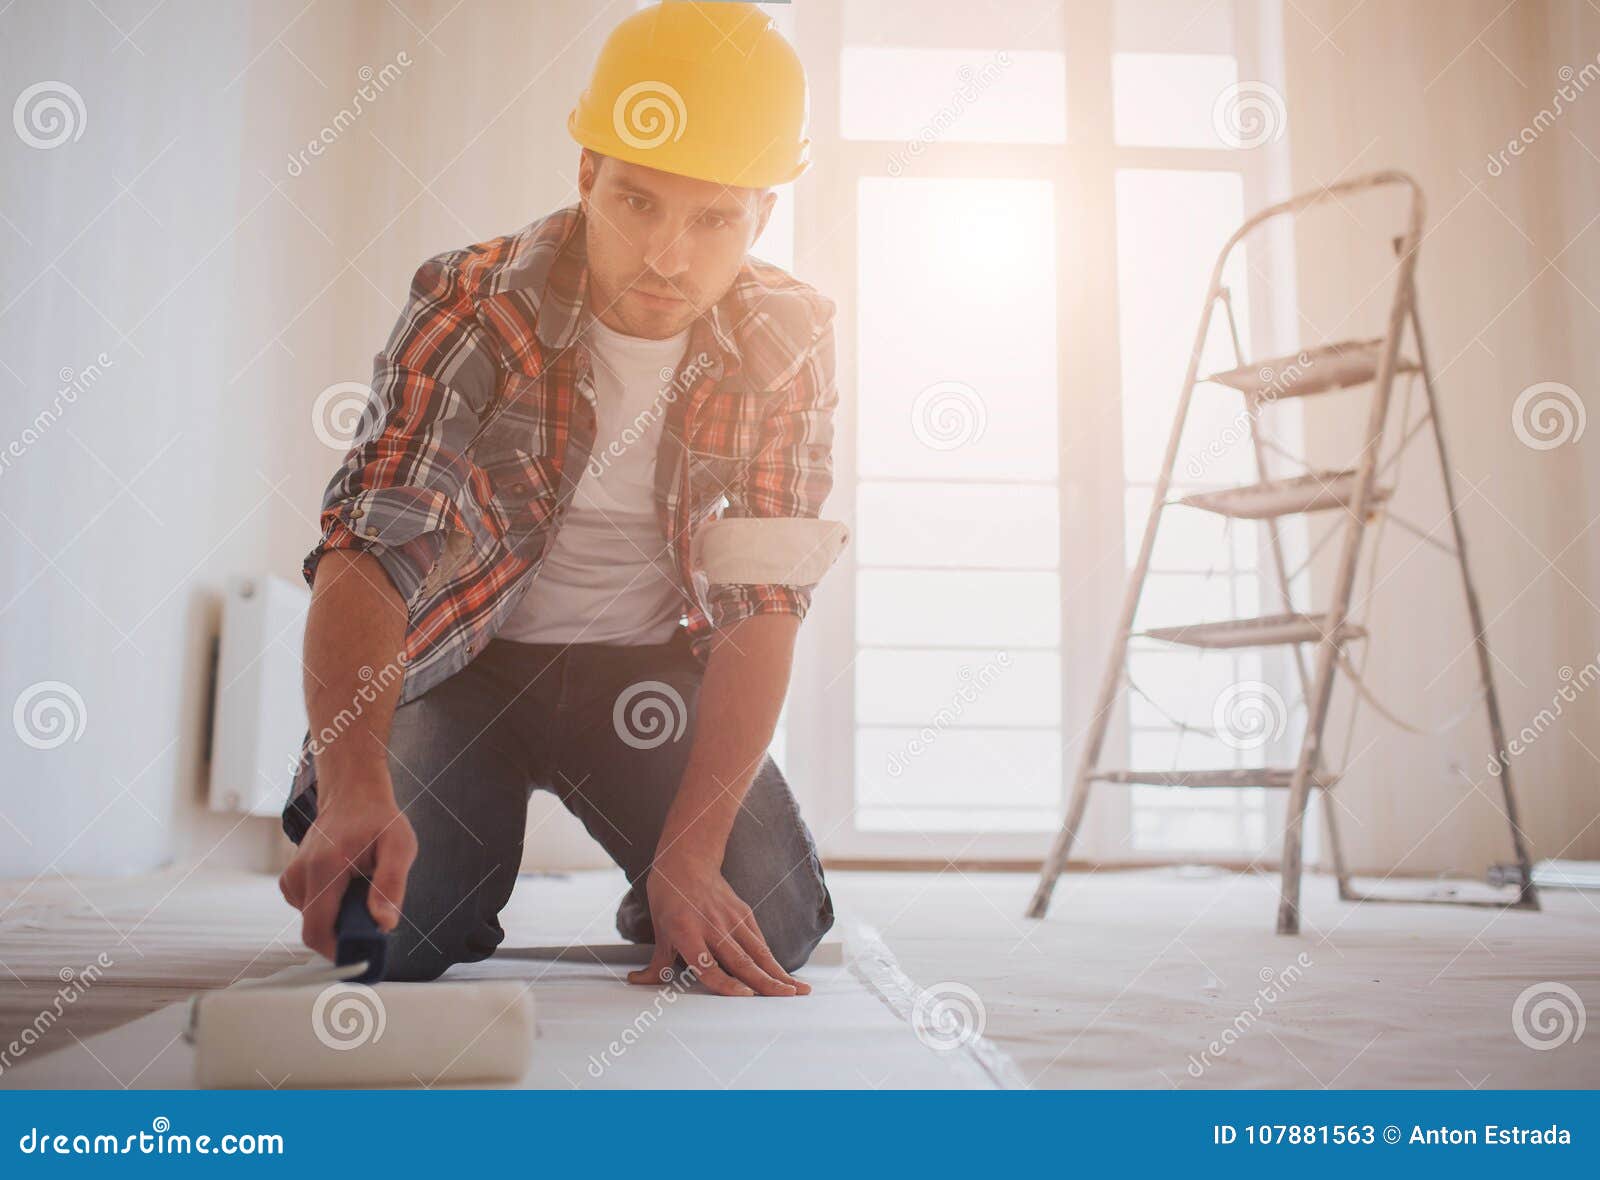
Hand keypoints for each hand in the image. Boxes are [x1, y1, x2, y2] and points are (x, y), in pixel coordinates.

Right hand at [278, 771, 415, 960]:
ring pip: (315, 921)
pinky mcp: (291, 881)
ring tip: (363, 891)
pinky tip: (349, 887)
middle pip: (316, 930)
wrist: (352, 795)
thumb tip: (384, 924)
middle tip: (375, 917)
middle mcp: (299, 875)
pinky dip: (332, 908)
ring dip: (341, 919)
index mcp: (324, 868)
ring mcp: (291, 878)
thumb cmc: (379, 820)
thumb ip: (392, 885)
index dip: (339, 952)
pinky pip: (311, 910)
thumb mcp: (400, 846)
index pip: (317, 930)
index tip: (366, 955)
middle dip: (345, 934)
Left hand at [626, 853, 809, 996]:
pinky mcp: (743, 913)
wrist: (687, 860)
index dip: (727, 983)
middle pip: (741, 960)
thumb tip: (638, 981)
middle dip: (765, 981)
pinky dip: (772, 960)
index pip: (708, 965)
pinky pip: (759, 941)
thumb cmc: (669, 895)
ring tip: (798, 990)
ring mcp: (731, 919)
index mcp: (686, 931)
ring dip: (778, 973)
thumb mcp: (660, 928)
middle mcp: (712, 926)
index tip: (745, 995)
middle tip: (786, 997)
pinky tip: (785, 976)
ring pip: (758, 952)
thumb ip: (657, 962)